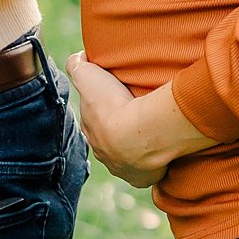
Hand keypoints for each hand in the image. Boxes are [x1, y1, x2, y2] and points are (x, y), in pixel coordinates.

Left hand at [65, 54, 211, 188]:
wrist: (138, 135)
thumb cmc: (112, 104)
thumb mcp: (88, 75)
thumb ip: (77, 65)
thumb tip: (77, 59)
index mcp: (90, 129)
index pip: (92, 118)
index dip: (102, 107)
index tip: (116, 99)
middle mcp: (103, 152)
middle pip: (110, 139)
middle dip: (119, 129)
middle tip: (136, 115)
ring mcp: (122, 168)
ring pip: (128, 157)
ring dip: (137, 146)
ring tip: (151, 133)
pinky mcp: (142, 179)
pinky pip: (147, 172)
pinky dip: (152, 165)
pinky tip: (161, 153)